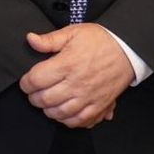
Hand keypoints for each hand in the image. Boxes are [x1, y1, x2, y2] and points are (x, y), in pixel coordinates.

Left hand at [18, 24, 133, 128]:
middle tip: (33, 93)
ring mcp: (88, 97)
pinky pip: (79, 121)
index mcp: (67, 64)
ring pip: (60, 113)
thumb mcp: (73, 32)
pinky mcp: (99, 106)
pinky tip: (63, 112)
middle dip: (34, 98)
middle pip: (45, 99)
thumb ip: (50, 39)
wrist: (127, 50)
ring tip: (46, 102)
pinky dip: (67, 120)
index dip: (25, 83)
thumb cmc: (100, 41)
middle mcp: (77, 83)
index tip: (25, 82)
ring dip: (48, 110)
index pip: (36, 80)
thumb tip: (30, 40)